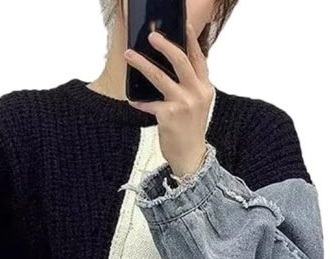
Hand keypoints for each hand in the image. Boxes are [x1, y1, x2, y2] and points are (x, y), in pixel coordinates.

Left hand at [124, 22, 214, 176]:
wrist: (191, 157)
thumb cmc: (190, 131)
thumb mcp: (197, 105)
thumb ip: (189, 86)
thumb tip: (170, 68)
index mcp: (205, 88)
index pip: (198, 58)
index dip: (191, 40)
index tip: (182, 26)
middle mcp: (196, 93)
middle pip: (180, 60)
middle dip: (165, 45)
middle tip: (151, 36)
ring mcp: (183, 104)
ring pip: (160, 77)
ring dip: (142, 64)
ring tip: (129, 55)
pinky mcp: (168, 115)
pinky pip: (149, 103)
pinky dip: (139, 102)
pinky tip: (132, 100)